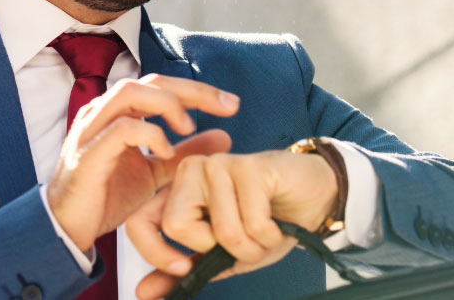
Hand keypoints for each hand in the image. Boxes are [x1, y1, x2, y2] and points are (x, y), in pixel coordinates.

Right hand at [45, 74, 240, 251]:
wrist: (68, 227)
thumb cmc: (106, 196)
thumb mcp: (155, 173)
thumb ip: (185, 154)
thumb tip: (225, 137)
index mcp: (119, 113)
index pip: (161, 86)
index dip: (198, 91)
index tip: (231, 105)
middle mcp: (104, 112)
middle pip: (151, 81)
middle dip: (192, 90)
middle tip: (227, 106)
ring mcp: (93, 128)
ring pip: (131, 93)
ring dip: (167, 105)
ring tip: (189, 127)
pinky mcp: (88, 152)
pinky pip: (122, 128)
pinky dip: (149, 135)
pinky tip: (166, 153)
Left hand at [126, 149, 338, 298]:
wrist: (315, 196)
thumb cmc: (267, 220)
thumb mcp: (220, 255)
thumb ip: (182, 270)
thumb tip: (143, 292)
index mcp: (177, 191)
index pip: (138, 223)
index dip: (156, 254)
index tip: (185, 267)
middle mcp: (191, 171)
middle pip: (178, 227)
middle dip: (217, 248)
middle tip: (239, 238)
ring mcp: (219, 165)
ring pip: (221, 231)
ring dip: (252, 246)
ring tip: (263, 230)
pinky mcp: (249, 166)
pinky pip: (253, 223)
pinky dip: (269, 236)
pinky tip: (276, 221)